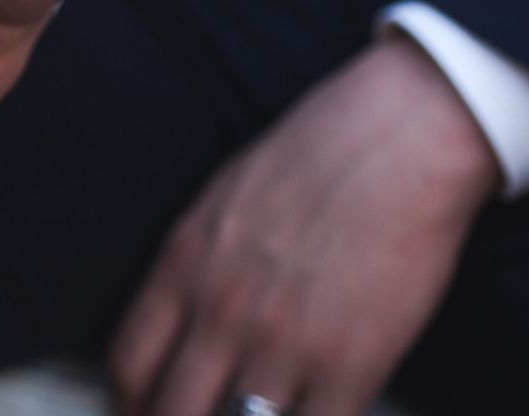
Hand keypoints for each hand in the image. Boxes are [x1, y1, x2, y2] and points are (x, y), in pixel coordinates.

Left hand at [109, 35, 502, 415]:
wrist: (399, 140)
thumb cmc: (315, 157)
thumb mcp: (220, 202)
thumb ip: (195, 264)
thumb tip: (180, 315)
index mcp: (183, 266)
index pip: (129, 362)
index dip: (131, 404)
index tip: (144, 412)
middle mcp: (220, 310)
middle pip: (169, 412)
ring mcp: (282, 343)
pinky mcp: (350, 364)